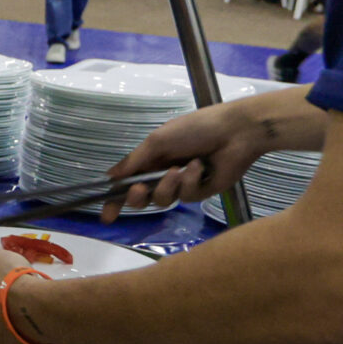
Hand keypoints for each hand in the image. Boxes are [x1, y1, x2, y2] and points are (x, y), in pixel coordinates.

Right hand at [107, 102, 276, 214]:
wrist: (235, 132)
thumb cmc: (196, 128)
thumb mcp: (159, 140)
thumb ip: (134, 160)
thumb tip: (109, 176)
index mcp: (151, 158)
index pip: (128, 182)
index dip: (116, 200)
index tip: (107, 215)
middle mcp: (163, 173)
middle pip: (142, 198)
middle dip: (138, 197)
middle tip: (140, 189)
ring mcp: (182, 184)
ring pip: (163, 200)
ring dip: (168, 186)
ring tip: (180, 170)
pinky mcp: (200, 192)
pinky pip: (186, 196)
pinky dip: (190, 181)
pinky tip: (199, 167)